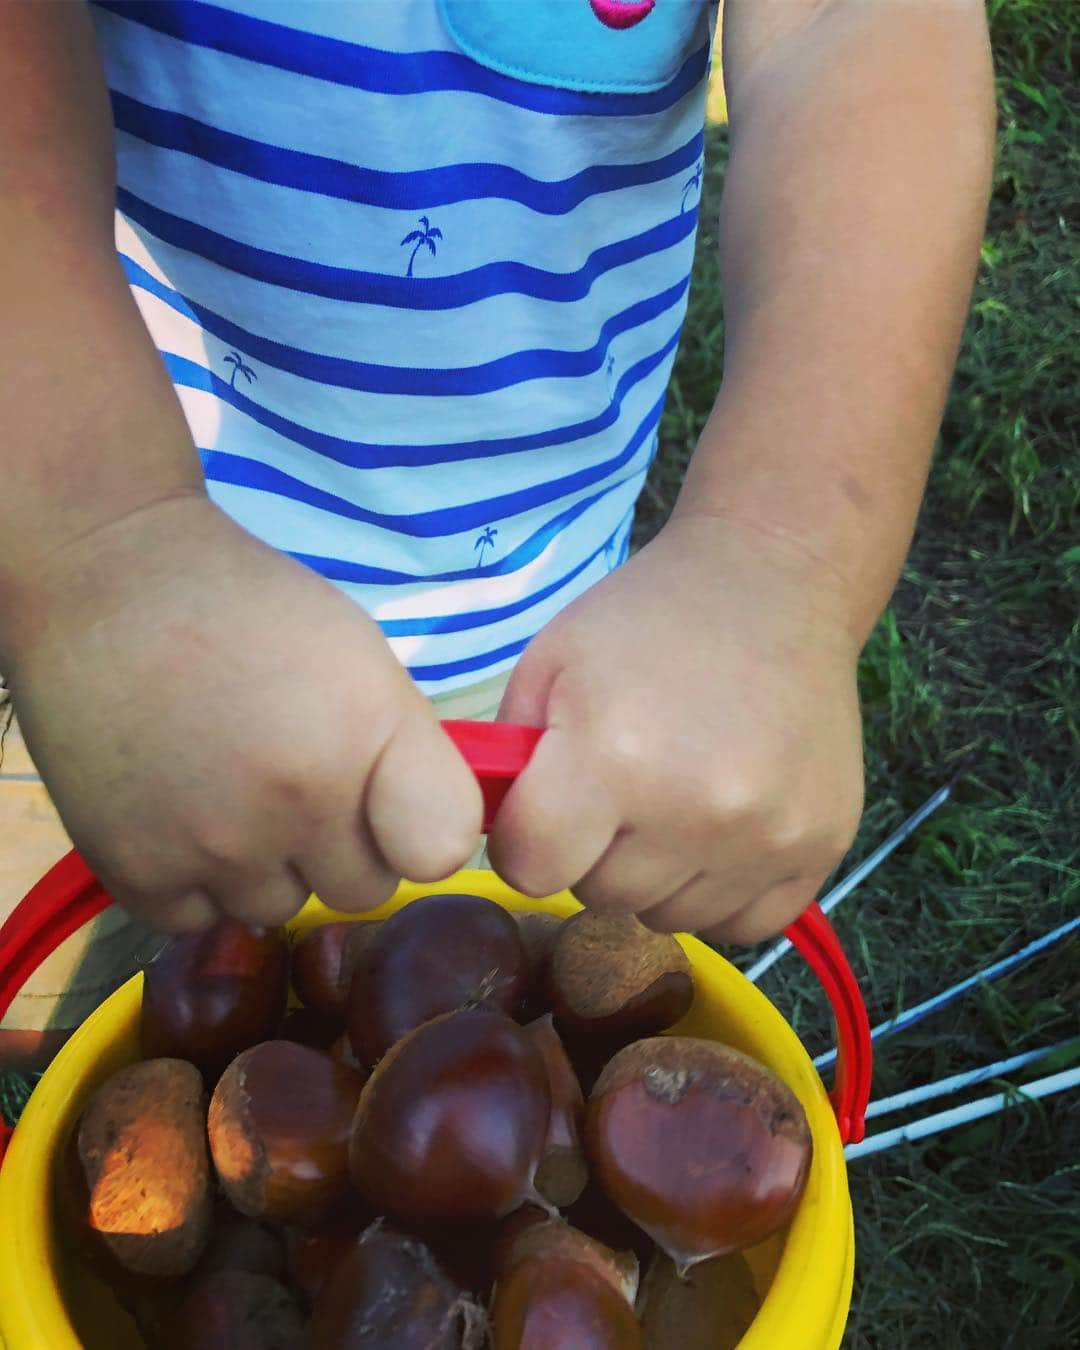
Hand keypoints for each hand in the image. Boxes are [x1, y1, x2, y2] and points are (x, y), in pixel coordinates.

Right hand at [7, 496, 481, 931]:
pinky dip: (193, 881)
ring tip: (224, 786)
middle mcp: (297, 804)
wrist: (106, 585)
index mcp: (363, 737)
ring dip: (264, 867)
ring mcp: (214, 848)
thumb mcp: (358, 654)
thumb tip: (430, 831)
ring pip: (279, 908)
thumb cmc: (246, 608)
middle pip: (362, 891)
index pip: (442, 850)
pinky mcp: (137, 874)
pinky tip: (177, 812)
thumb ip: (404, 748)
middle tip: (293, 779)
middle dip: (340, 847)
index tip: (394, 805)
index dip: (422, 831)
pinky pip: (200, 919)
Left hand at [488, 512, 864, 942]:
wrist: (776, 584)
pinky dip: (720, 890)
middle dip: (594, 852)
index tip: (547, 803)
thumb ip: (510, 761)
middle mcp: (696, 811)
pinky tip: (722, 826)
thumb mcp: (551, 664)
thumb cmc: (649, 620)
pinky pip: (742, 924)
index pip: (531, 869)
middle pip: (601, 896)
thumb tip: (496, 839)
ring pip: (670, 918)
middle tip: (620, 787)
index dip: (526, 838)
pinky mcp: (821, 849)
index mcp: (614, 757)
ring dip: (657, 873)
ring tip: (675, 797)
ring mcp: (768, 837)